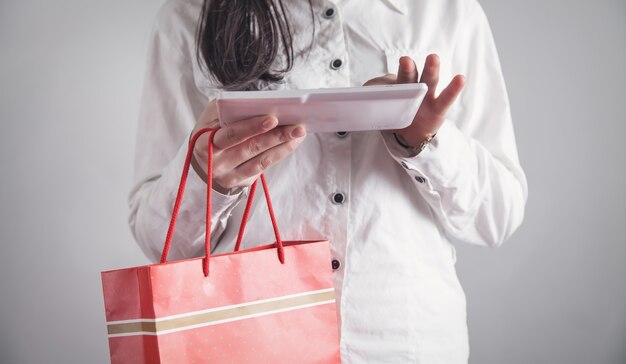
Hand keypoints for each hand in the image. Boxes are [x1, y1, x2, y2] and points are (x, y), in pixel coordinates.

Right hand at [190, 100, 305, 193]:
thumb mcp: (210, 118)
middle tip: (297, 127)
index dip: (252, 127)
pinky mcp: (242, 182)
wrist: (201, 161)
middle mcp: (216, 163)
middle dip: (276, 136)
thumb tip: (259, 103)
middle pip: (250, 148)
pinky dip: (280, 154)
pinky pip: (263, 168)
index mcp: (204, 143)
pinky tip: (292, 143)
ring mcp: (229, 175)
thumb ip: (228, 109)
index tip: (273, 119)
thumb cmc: (210, 131)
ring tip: (299, 133)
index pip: (231, 134)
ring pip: (261, 160)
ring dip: (283, 146)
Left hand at [364, 54, 464, 146]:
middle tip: (405, 60)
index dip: (386, 79)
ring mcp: (427, 97)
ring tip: (433, 58)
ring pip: (429, 82)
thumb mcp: (382, 112)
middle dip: (407, 69)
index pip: (392, 81)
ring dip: (430, 70)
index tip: (380, 73)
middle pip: (410, 77)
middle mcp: (413, 89)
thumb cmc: (396, 116)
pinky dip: (453, 88)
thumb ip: (373, 106)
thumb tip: (351, 106)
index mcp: (398, 88)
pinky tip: (460, 78)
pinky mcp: (439, 109)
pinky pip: (446, 98)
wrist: (411, 134)